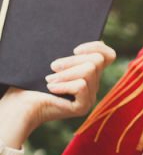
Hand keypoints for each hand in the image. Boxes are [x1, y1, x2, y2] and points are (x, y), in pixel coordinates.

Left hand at [0, 41, 115, 148]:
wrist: (21, 104)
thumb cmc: (34, 82)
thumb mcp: (56, 63)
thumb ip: (72, 55)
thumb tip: (80, 48)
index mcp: (90, 72)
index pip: (109, 55)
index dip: (96, 47)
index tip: (74, 49)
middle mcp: (94, 84)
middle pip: (97, 61)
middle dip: (73, 60)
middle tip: (53, 66)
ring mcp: (90, 97)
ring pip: (89, 71)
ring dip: (66, 73)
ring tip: (49, 79)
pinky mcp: (83, 107)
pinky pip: (81, 86)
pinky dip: (64, 85)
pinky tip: (51, 88)